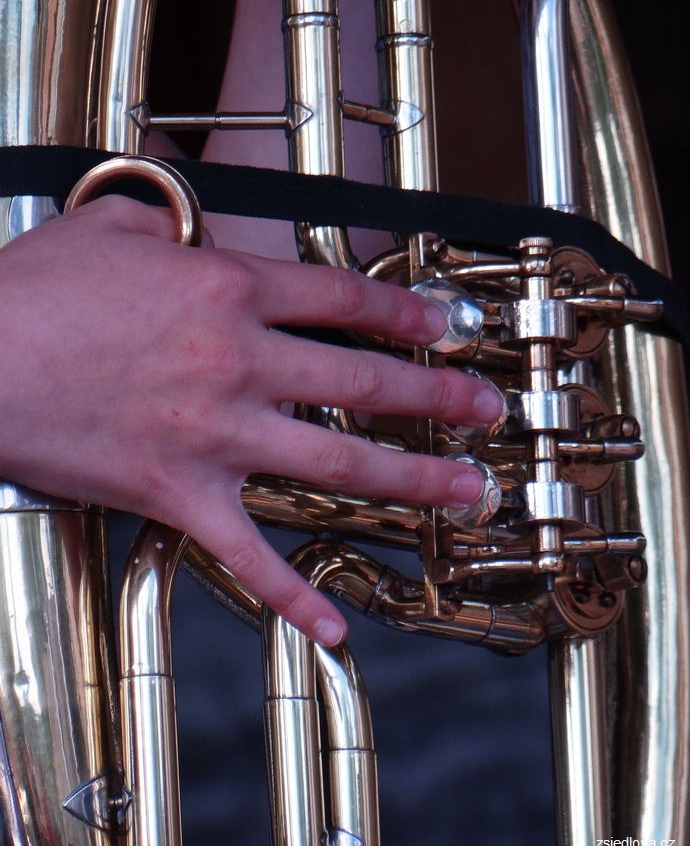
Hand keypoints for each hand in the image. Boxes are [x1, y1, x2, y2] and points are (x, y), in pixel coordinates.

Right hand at [0, 196, 502, 643]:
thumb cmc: (33, 291)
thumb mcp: (108, 227)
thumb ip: (167, 219)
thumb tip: (191, 217)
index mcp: (229, 291)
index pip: (345, 298)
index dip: (407, 309)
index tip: (446, 326)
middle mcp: (240, 364)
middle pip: (365, 381)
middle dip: (438, 395)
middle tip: (488, 409)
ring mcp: (216, 435)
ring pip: (336, 462)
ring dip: (412, 478)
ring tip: (466, 488)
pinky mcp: (179, 495)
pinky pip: (247, 555)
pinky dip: (292, 595)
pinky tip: (334, 628)